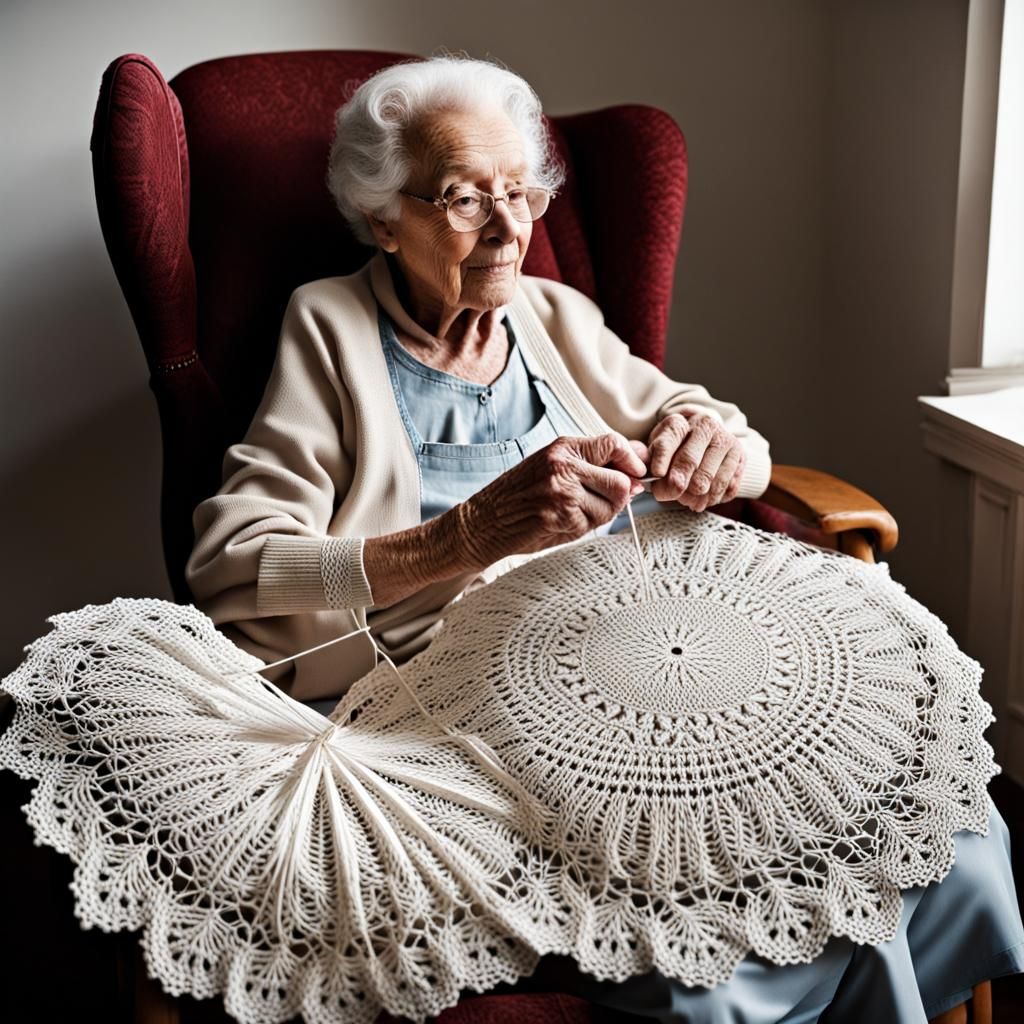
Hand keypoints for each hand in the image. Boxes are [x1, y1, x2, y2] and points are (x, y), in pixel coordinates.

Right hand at [451, 432, 646, 568]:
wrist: (482, 521)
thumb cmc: (519, 495)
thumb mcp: (553, 467)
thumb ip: (592, 466)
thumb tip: (637, 471)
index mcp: (562, 448)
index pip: (614, 443)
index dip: (632, 461)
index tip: (636, 473)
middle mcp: (562, 466)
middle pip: (620, 481)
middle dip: (618, 496)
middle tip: (601, 502)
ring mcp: (561, 492)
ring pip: (611, 506)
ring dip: (599, 515)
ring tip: (571, 513)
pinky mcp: (559, 518)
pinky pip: (593, 525)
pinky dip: (583, 528)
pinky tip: (560, 523)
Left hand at [645, 412, 745, 511]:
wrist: (704, 442)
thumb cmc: (675, 449)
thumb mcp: (656, 450)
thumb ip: (652, 461)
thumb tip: (655, 475)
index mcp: (681, 421)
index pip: (670, 438)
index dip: (662, 458)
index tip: (657, 473)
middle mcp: (707, 426)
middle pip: (690, 462)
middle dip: (676, 484)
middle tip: (670, 494)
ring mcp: (727, 441)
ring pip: (709, 480)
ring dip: (695, 497)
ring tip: (686, 499)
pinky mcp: (741, 457)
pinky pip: (726, 488)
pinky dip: (712, 499)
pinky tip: (703, 498)